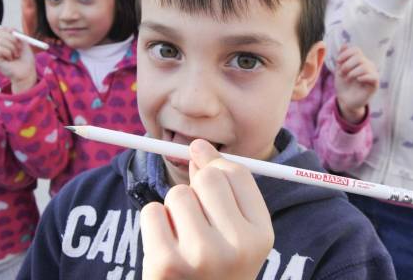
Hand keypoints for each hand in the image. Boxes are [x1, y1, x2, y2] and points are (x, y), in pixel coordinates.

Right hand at [0, 28, 36, 91]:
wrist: (27, 73)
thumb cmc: (27, 60)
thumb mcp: (24, 43)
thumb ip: (16, 34)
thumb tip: (6, 28)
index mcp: (4, 43)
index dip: (6, 29)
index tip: (14, 33)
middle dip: (12, 38)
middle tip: (19, 47)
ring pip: (1, 41)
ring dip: (13, 47)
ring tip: (16, 55)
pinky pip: (0, 49)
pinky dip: (9, 53)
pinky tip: (11, 60)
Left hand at [140, 139, 273, 279]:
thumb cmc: (212, 270)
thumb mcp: (232, 234)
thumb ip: (222, 188)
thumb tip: (197, 145)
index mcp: (261, 236)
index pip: (237, 173)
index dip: (215, 167)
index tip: (205, 177)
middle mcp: (238, 247)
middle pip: (209, 177)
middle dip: (196, 189)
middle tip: (195, 222)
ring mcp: (202, 256)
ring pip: (178, 194)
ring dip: (173, 210)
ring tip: (181, 240)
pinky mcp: (166, 264)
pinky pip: (151, 212)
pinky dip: (153, 224)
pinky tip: (164, 249)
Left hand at [334, 45, 377, 122]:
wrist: (345, 100)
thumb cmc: (343, 85)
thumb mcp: (339, 70)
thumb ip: (342, 57)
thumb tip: (344, 44)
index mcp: (360, 61)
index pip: (356, 50)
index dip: (346, 54)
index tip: (338, 61)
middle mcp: (368, 65)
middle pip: (359, 57)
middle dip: (347, 65)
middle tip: (342, 73)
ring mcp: (372, 74)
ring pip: (365, 66)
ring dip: (352, 72)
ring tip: (347, 79)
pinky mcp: (375, 84)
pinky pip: (373, 76)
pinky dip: (363, 77)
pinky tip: (357, 80)